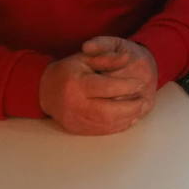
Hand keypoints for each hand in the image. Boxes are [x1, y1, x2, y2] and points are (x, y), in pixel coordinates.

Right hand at [38, 36, 157, 134]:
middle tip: (144, 101)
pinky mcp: (75, 129)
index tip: (140, 83)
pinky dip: (117, 126)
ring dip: (126, 118)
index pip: (107, 88)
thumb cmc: (69, 70)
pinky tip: (128, 118)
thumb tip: (128, 57)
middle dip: (130, 107)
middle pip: (108, 111)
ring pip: (106, 124)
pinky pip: (100, 131)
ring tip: (139, 109)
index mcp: (77, 84)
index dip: (127, 86)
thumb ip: (107, 58)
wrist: (44, 90)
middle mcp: (74, 104)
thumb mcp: (86, 58)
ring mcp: (74, 119)